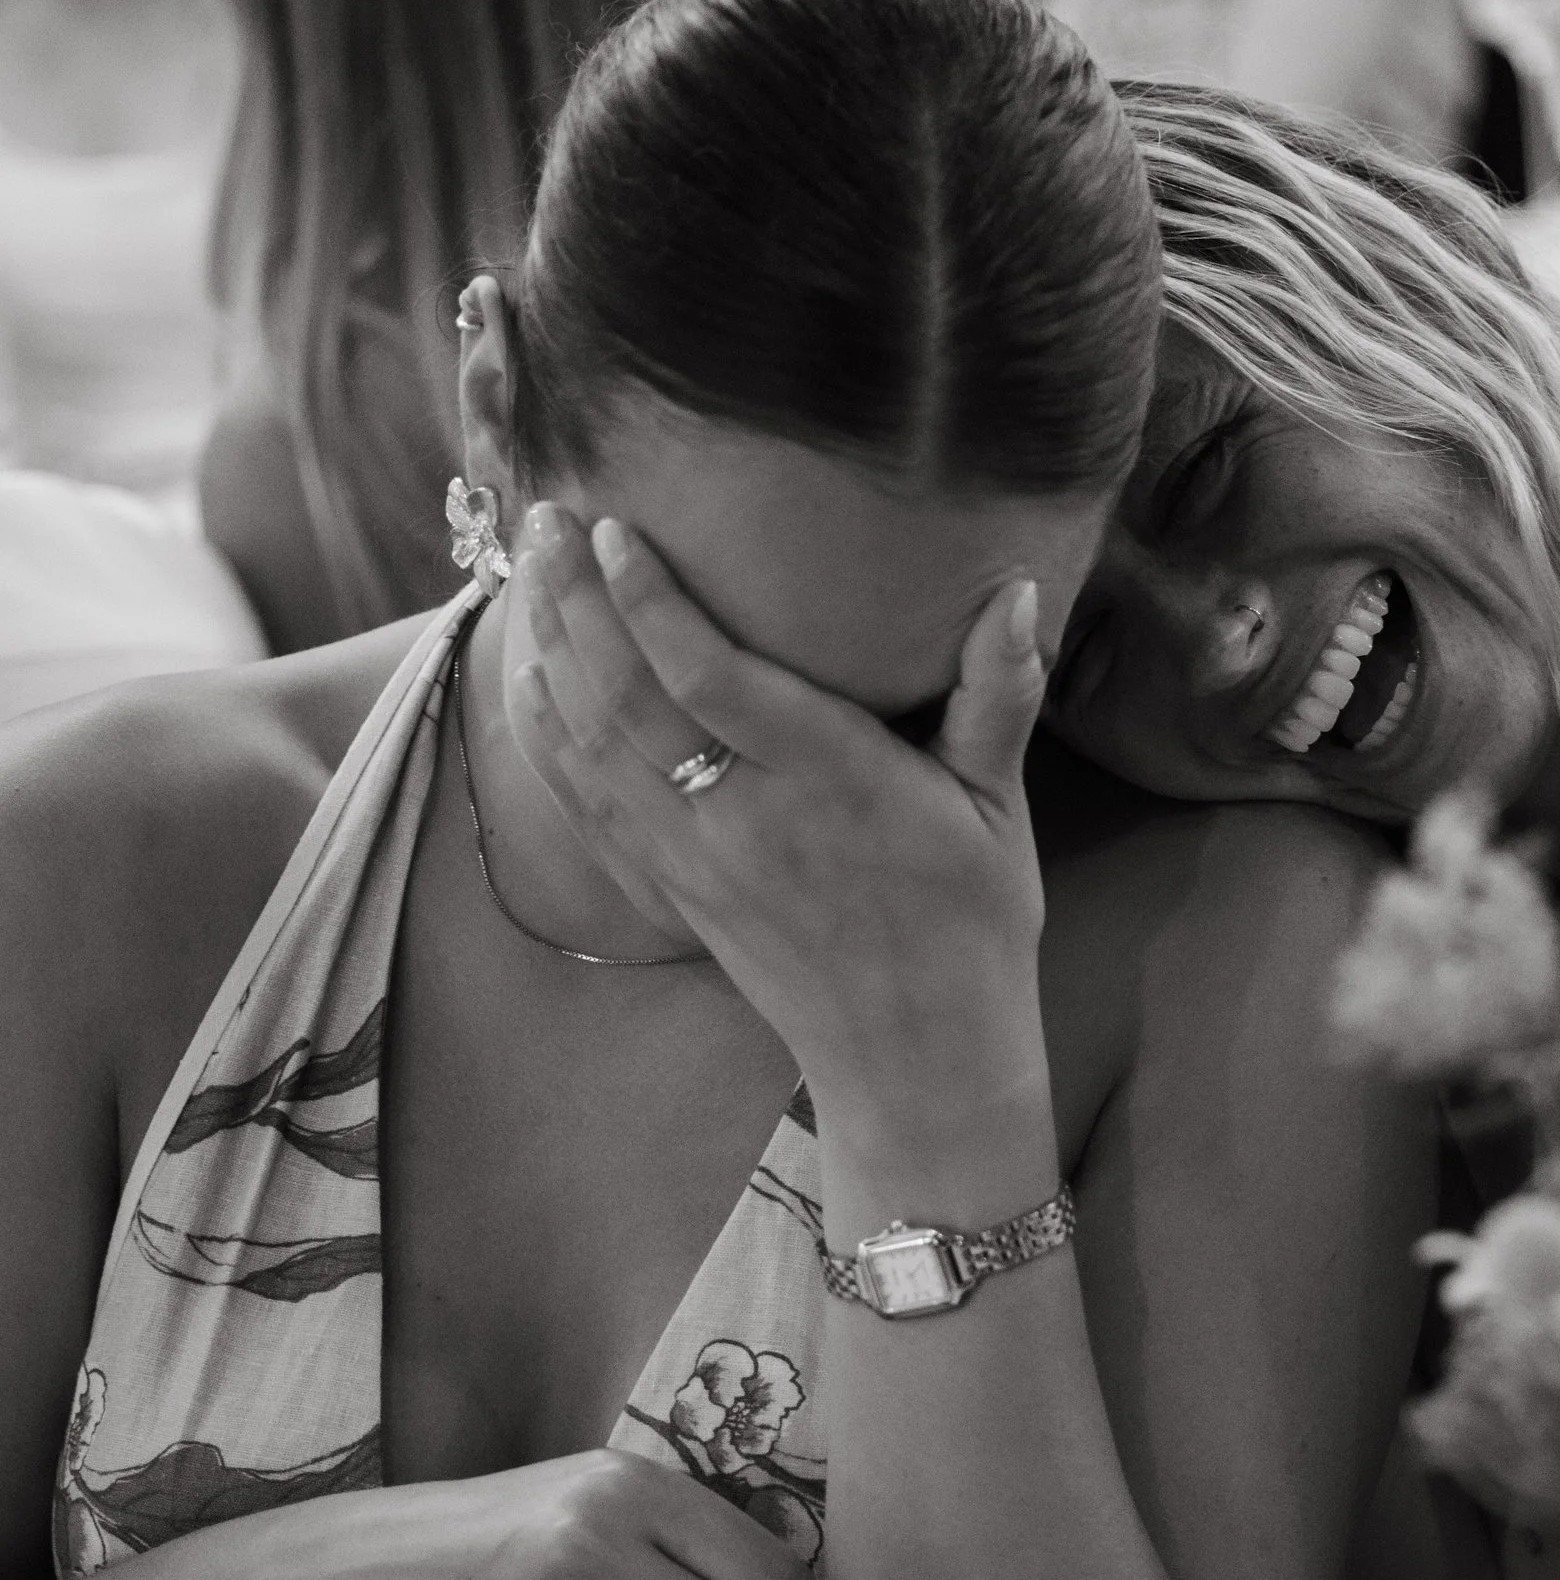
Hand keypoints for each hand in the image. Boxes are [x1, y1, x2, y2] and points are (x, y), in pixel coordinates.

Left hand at [508, 507, 1059, 1211]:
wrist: (919, 1061)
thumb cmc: (969, 926)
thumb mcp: (998, 809)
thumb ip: (998, 694)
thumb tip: (1015, 592)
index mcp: (829, 785)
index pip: (711, 675)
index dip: (648, 598)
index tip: (614, 529)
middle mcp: (744, 821)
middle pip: (625, 696)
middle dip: (574, 600)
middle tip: (545, 518)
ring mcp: (694, 863)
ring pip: (589, 745)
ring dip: (548, 652)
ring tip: (526, 571)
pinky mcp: (671, 895)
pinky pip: (584, 805)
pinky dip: (543, 736)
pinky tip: (524, 678)